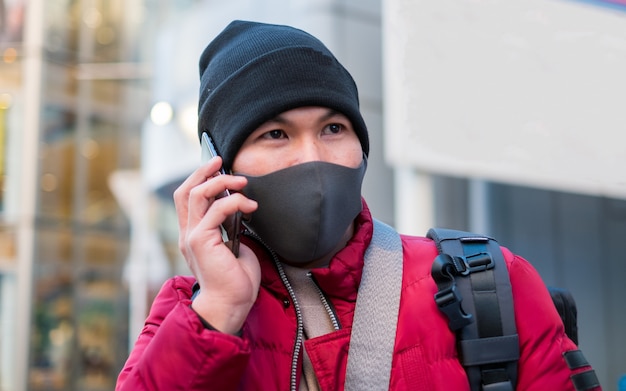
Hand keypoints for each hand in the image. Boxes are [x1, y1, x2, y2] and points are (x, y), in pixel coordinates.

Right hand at [174, 156, 259, 333]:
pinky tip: (249, 205)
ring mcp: (192, 237)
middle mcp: (187, 234)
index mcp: (193, 235)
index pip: (186, 198)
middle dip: (203, 171)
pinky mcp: (201, 241)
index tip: (217, 166)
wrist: (231, 305)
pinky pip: (216, 210)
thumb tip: (239, 207)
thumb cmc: (236, 280)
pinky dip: (234, 202)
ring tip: (242, 181)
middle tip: (222, 161)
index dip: (198, 178)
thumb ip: (229, 226)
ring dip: (221, 182)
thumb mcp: (233, 246)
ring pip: (197, 194)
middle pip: (186, 191)